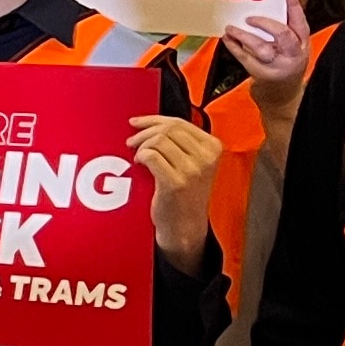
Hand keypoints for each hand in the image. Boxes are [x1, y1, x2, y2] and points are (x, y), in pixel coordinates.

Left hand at [130, 114, 224, 265]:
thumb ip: (180, 142)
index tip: (137, 122)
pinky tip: (140, 164)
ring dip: (141, 146)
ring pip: (158, 141)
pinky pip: (151, 156)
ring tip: (139, 156)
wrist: (186, 225)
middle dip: (144, 132)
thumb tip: (148, 123)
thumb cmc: (185, 193)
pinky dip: (141, 156)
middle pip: (167, 129)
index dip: (153, 120)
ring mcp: (192, 170)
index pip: (179, 122)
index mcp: (213, 147)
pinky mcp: (176, 182)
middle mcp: (206, 157)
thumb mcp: (194, 162)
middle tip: (132, 141)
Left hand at [224, 10, 312, 111]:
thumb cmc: (286, 62)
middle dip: (267, 24)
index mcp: (301, 44)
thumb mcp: (295, 46)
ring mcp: (275, 64)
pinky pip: (244, 57)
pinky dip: (233, 46)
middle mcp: (291, 54)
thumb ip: (287, 27)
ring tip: (232, 28)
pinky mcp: (258, 71)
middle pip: (283, 36)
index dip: (294, 6)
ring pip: (261, 48)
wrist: (282, 92)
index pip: (300, 22)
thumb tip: (270, 2)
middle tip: (251, 18)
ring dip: (244, 36)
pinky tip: (227, 37)